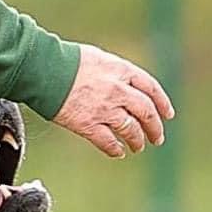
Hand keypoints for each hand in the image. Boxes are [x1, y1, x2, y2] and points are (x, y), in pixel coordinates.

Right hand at [53, 44, 174, 157]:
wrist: (44, 69)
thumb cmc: (67, 61)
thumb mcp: (99, 58)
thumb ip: (116, 73)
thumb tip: (127, 86)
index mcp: (121, 71)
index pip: (151, 88)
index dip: (162, 103)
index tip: (167, 115)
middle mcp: (117, 91)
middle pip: (145, 112)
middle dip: (155, 127)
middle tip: (157, 138)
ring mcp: (103, 109)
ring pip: (130, 129)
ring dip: (137, 140)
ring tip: (138, 147)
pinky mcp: (87, 124)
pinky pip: (107, 142)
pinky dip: (115, 149)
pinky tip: (118, 152)